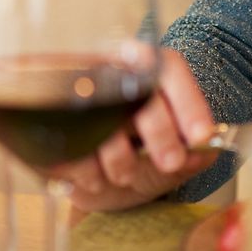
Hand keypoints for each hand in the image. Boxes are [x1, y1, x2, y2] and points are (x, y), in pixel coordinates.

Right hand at [56, 48, 219, 212]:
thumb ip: (189, 159)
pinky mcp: (44, 117)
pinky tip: (94, 180)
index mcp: (145, 72)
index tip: (203, 136)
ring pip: (103, 120)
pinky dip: (86, 171)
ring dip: (120, 160)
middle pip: (139, 92)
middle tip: (171, 162)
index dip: (188, 101)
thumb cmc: (130, 161)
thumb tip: (206, 152)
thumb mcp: (164, 165)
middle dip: (160, 133)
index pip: (169, 70)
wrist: (81, 171)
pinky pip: (68, 144)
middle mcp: (110, 72)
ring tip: (124, 176)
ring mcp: (73, 90)